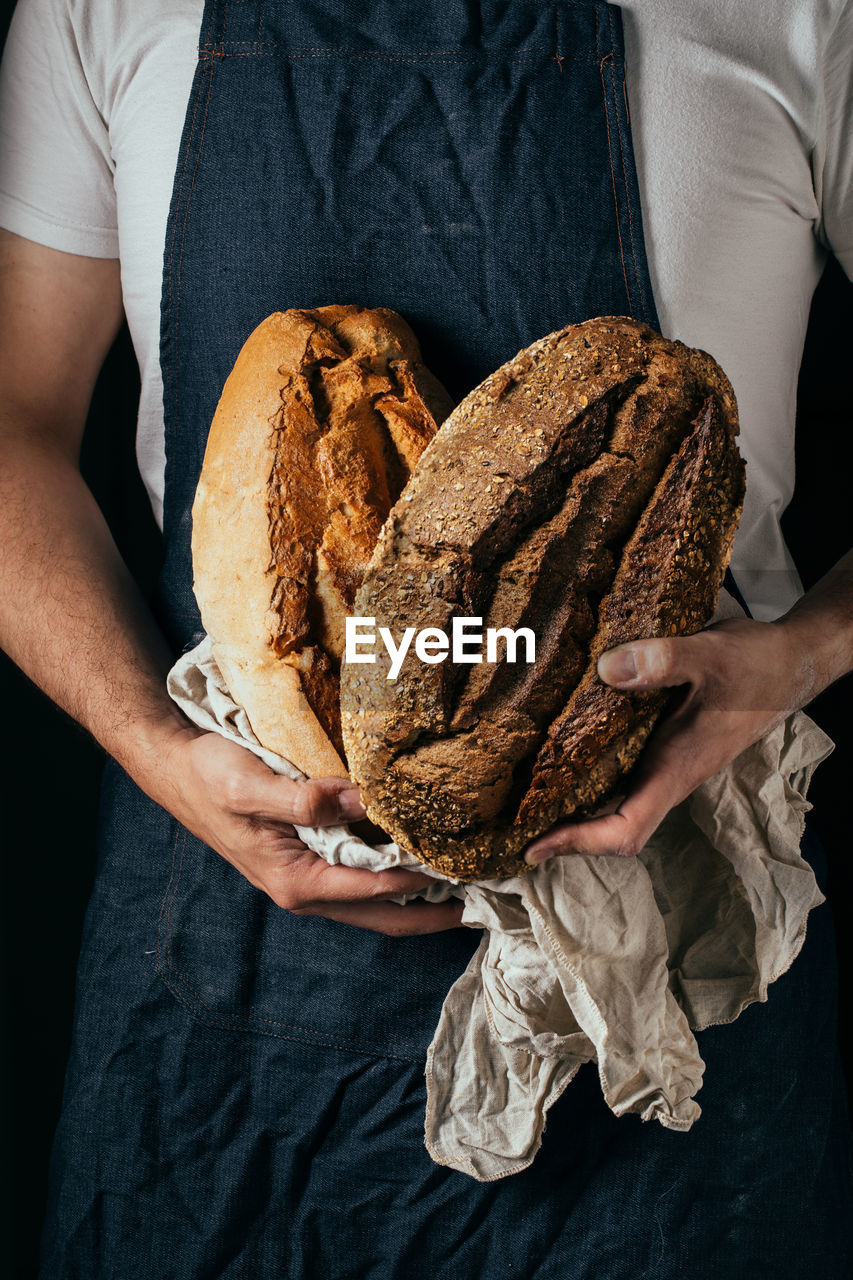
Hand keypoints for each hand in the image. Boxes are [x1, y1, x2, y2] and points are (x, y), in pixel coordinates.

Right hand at [160, 729, 463, 934]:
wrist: (177, 770)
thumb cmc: (210, 777)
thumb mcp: (251, 785)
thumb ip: (305, 798)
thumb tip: (362, 801)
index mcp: (295, 881)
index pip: (374, 890)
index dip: (421, 882)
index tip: (466, 870)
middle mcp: (305, 890)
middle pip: (383, 916)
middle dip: (433, 915)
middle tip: (487, 904)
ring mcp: (307, 879)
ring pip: (375, 904)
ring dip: (419, 900)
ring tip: (468, 887)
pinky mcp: (309, 860)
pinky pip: (362, 880)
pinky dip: (395, 880)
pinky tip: (420, 859)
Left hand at [525, 616, 813, 863]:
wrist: (790, 662)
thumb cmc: (756, 664)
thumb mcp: (710, 654)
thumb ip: (663, 660)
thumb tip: (606, 669)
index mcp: (676, 769)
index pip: (625, 828)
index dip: (579, 844)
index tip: (534, 847)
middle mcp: (668, 774)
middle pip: (613, 827)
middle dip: (565, 836)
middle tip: (511, 827)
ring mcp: (668, 761)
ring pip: (616, 802)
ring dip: (574, 807)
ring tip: (522, 799)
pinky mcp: (667, 742)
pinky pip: (623, 772)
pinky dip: (589, 774)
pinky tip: (561, 753)